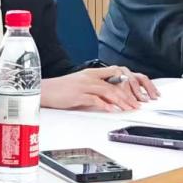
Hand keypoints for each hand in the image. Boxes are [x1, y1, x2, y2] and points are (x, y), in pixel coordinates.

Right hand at [40, 67, 159, 112]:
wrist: (44, 90)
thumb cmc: (61, 89)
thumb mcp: (81, 85)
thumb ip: (95, 88)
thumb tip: (109, 97)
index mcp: (91, 73)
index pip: (115, 74)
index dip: (127, 83)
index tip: (135, 92)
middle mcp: (90, 77)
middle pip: (114, 84)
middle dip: (128, 95)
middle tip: (137, 104)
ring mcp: (84, 85)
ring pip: (108, 91)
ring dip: (121, 101)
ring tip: (130, 108)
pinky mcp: (78, 95)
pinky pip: (95, 99)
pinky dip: (105, 105)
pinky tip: (112, 110)